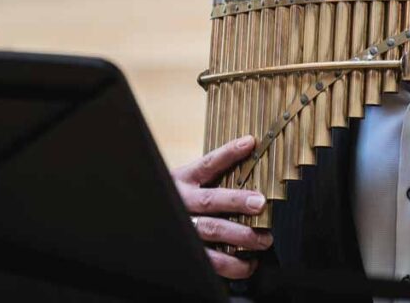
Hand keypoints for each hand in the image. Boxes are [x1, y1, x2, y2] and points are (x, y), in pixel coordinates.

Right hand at [171, 135, 272, 278]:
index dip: (228, 153)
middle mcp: (182, 202)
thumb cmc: (177, 198)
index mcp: (183, 180)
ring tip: (264, 239)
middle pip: (210, 200)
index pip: (207, 164)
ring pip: (211, 231)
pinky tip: (249, 263)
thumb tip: (250, 158)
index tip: (249, 144)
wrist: (145, 220)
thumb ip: (212, 176)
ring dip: (241, 236)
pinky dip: (233, 265)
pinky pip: (211, 261)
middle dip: (237, 201)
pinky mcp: (189, 251)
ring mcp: (184, 228)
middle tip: (260, 203)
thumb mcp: (186, 181)